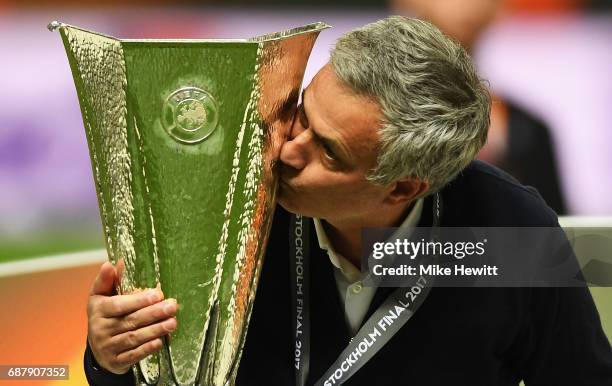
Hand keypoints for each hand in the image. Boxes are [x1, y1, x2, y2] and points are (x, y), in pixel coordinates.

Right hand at [86, 260, 177, 374]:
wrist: (98, 349)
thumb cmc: (104, 316)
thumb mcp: (100, 296)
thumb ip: (107, 280)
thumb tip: (112, 263)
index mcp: (98, 310)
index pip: (119, 305)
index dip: (139, 300)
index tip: (157, 294)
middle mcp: (100, 329)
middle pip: (130, 321)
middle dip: (153, 313)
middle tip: (172, 306)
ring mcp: (108, 347)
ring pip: (134, 338)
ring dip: (155, 330)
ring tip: (173, 322)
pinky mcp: (116, 362)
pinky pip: (133, 355)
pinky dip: (147, 349)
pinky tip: (160, 341)